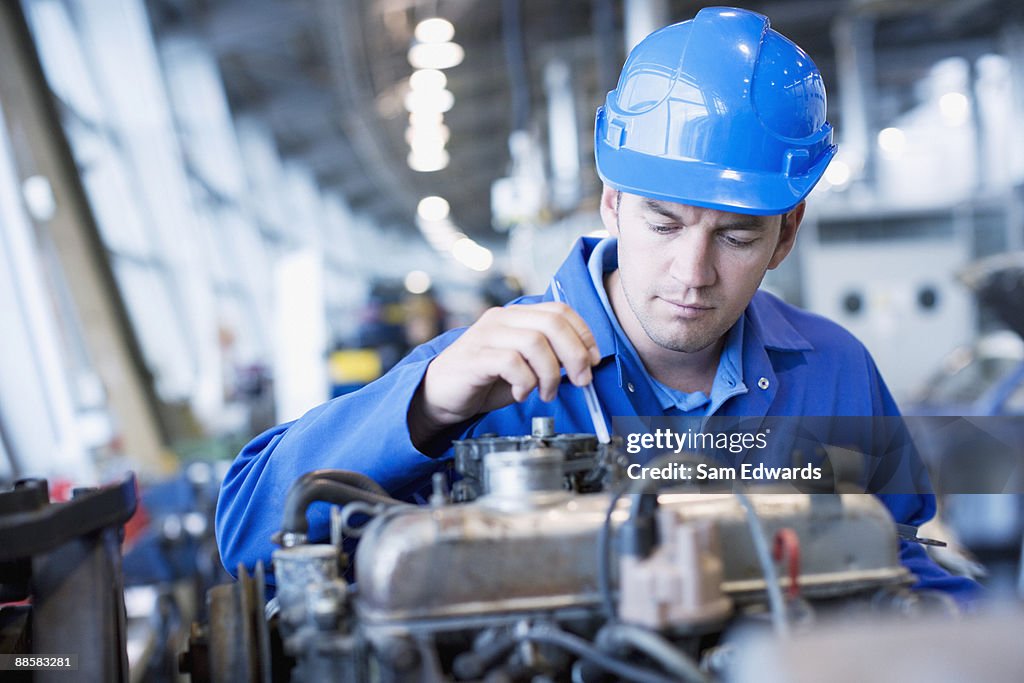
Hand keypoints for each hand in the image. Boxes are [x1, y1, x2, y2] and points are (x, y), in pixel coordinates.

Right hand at [409, 303, 600, 449]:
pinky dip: (525, 382)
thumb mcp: (523, 364)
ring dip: (550, 374)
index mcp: (516, 316)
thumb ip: (549, 356)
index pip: (560, 310)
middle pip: (552, 324)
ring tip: (545, 393)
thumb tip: (586, 363)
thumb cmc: (484, 379)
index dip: (584, 334)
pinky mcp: (475, 357)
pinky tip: (521, 393)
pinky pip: (512, 363)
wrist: (439, 393)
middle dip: (575, 355)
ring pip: (535, 342)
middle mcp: (501, 318)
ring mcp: (486, 336)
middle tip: (581, 381)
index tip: (593, 360)